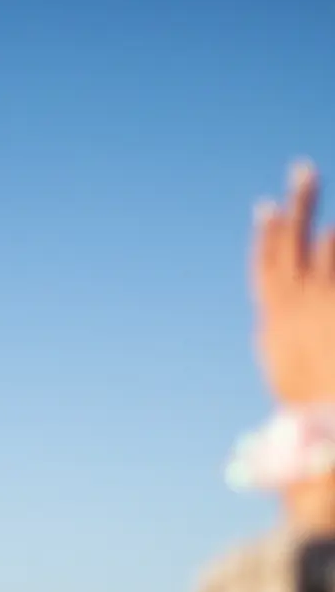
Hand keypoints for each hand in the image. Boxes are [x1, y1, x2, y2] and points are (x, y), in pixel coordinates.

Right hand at [253, 162, 334, 406]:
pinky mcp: (333, 304)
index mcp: (273, 324)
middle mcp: (291, 307)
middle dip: (297, 204)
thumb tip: (268, 326)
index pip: (264, 269)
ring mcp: (317, 303)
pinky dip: (333, 242)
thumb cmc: (309, 405)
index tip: (266, 207)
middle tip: (302, 170)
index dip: (265, 237)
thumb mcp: (285, 368)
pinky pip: (333, 259)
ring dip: (317, 213)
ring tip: (317, 184)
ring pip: (320, 244)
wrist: (324, 422)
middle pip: (289, 243)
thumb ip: (279, 340)